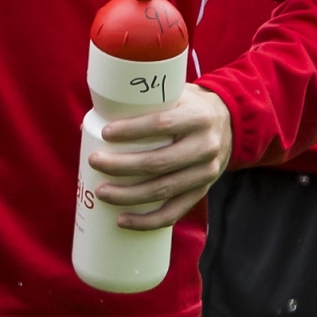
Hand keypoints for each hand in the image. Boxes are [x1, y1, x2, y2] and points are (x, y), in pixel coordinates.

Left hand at [90, 85, 234, 229]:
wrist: (229, 123)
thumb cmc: (187, 106)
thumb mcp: (174, 95)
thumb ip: (140, 105)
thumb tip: (88, 126)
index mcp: (197, 116)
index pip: (162, 124)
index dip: (132, 130)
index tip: (105, 133)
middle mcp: (205, 146)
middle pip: (159, 162)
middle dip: (122, 165)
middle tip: (95, 162)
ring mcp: (206, 172)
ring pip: (164, 190)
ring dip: (129, 196)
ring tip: (101, 192)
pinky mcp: (202, 191)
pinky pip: (174, 212)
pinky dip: (147, 221)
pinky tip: (122, 220)